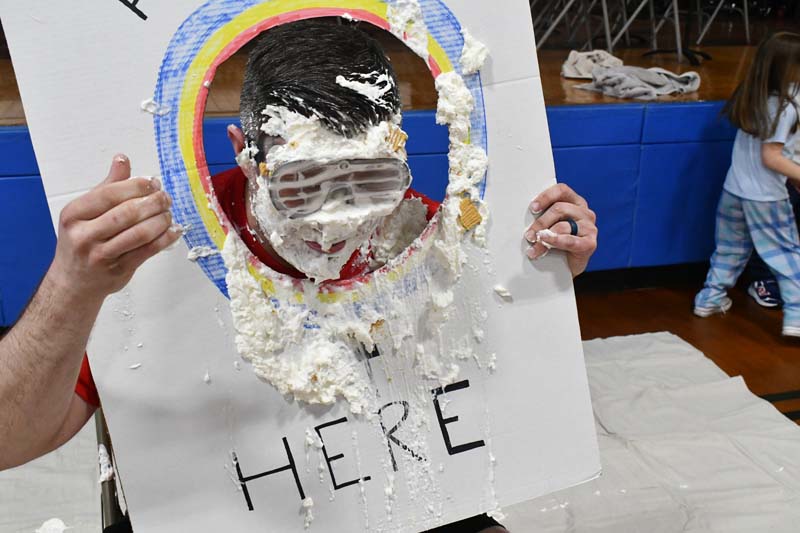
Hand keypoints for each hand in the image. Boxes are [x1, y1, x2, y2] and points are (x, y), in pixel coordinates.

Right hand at [48, 154, 181, 300]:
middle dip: (153, 202)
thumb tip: (122, 159)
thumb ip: (107, 186)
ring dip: (161, 221)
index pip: (109, 194)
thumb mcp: (85, 211)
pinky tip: (173, 230)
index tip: (153, 182)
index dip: (136, 186)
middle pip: (127, 213)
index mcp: (74, 214)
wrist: (73, 281)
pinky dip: (165, 239)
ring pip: (140, 233)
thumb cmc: (82, 241)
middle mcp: (84, 235)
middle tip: (165, 198)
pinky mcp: (119, 270)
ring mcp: (101, 255)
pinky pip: (148, 251)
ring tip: (168, 213)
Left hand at [524, 183, 596, 276]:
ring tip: (534, 246)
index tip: (533, 208)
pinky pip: (570, 241)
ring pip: (562, 226)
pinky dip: (556, 242)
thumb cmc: (556, 243)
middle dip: (540, 222)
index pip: (562, 190)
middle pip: (559, 208)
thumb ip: (543, 217)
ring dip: (544, 236)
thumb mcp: (550, 225)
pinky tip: (546, 243)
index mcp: (574, 202)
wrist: (566, 269)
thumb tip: (525, 217)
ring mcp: (589, 227)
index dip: (546, 197)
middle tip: (529, 235)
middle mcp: (584, 212)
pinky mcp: (590, 243)